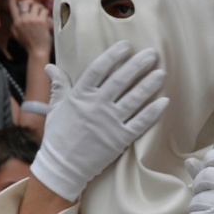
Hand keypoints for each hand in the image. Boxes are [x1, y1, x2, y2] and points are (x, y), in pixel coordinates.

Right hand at [9, 0, 51, 55]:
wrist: (37, 52)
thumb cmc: (29, 45)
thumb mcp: (17, 36)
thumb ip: (15, 26)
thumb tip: (14, 19)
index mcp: (16, 23)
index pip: (12, 7)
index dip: (12, 0)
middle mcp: (23, 19)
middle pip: (25, 3)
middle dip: (31, 2)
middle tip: (34, 5)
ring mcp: (32, 20)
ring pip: (36, 6)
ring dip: (41, 8)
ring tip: (42, 13)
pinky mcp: (41, 21)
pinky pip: (44, 11)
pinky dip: (47, 13)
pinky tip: (47, 18)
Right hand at [31, 40, 168, 201]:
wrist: (62, 167)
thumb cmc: (58, 135)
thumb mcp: (55, 107)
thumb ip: (58, 85)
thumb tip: (49, 66)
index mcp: (80, 95)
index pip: (99, 69)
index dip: (114, 55)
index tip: (126, 46)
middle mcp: (96, 105)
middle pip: (120, 80)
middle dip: (138, 65)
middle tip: (152, 53)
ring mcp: (109, 122)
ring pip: (134, 99)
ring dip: (149, 85)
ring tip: (161, 73)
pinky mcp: (120, 139)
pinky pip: (140, 123)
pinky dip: (153, 113)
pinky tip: (164, 101)